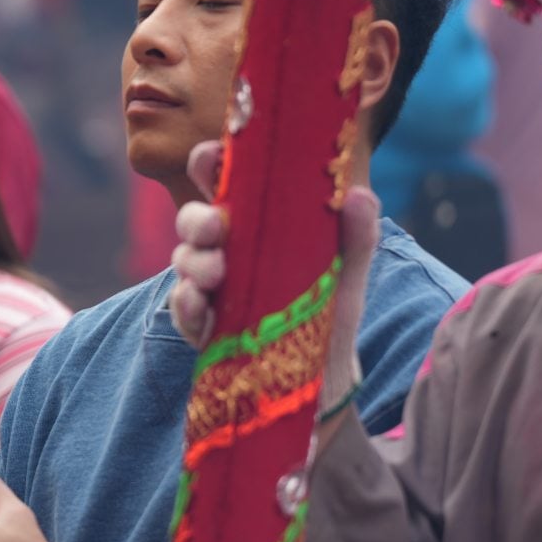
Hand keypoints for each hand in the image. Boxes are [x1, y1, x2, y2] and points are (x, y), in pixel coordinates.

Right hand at [166, 139, 379, 426]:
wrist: (322, 384)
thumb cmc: (329, 319)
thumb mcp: (346, 279)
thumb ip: (356, 239)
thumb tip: (360, 195)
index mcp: (256, 228)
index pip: (223, 185)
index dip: (210, 165)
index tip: (211, 157)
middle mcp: (227, 253)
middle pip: (193, 220)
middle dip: (196, 218)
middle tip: (216, 227)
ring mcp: (210, 289)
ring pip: (183, 260)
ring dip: (193, 261)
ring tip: (216, 274)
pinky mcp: (203, 327)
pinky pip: (181, 308)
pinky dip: (185, 303)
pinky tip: (199, 304)